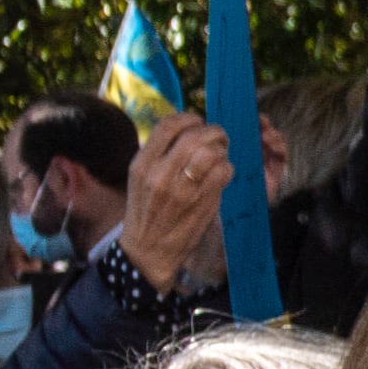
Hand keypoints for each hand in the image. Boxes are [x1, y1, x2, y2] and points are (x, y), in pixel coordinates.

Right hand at [118, 112, 231, 291]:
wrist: (148, 251)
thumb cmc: (146, 212)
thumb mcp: (139, 178)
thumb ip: (158, 154)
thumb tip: (188, 130)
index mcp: (142, 164)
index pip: (168, 126)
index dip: (189, 118)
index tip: (197, 122)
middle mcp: (160, 173)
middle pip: (194, 135)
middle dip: (213, 132)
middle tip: (218, 137)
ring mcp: (183, 189)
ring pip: (212, 152)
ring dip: (222, 150)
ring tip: (221, 155)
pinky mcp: (202, 202)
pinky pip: (224, 172)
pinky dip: (228, 169)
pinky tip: (222, 174)